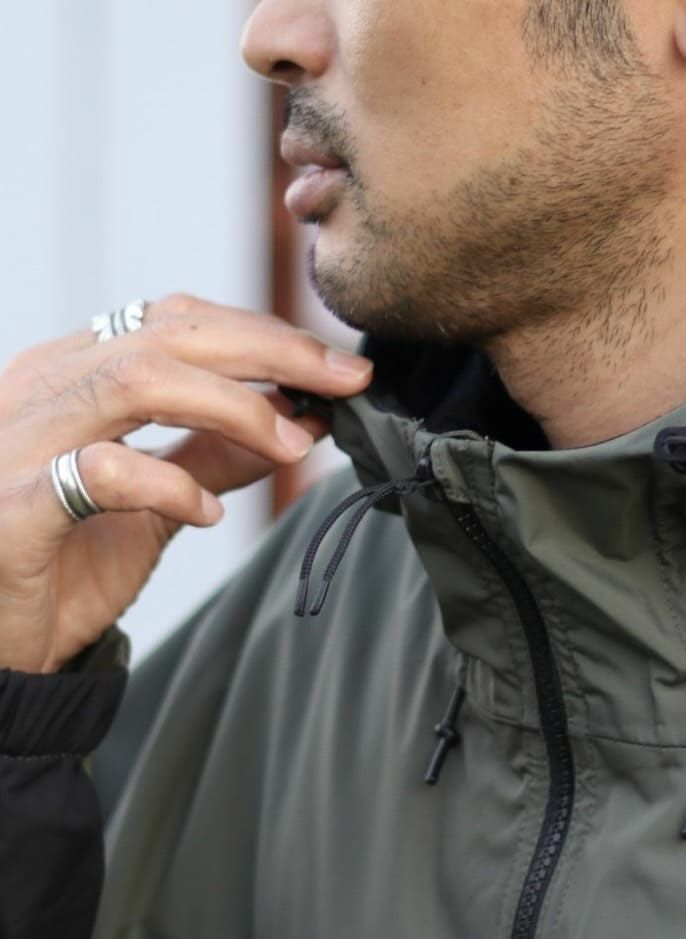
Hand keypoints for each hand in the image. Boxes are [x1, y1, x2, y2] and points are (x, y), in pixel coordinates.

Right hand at [0, 295, 373, 673]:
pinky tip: (206, 514)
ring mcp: (22, 442)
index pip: (177, 321)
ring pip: (136, 382)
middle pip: (170, 336)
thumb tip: (299, 422)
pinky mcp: (14, 506)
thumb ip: (216, 455)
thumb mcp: (159, 498)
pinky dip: (169, 485)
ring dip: (234, 408)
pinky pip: (100, 472)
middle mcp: (44, 390)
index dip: (266, 334)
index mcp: (74, 374)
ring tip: (290, 446)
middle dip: (273, 352)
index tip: (338, 366)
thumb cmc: (66, 561)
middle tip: (345, 381)